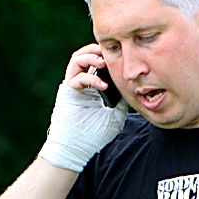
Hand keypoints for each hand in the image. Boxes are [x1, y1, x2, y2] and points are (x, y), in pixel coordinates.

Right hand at [38, 45, 127, 171]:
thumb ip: (121, 99)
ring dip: (90, 57)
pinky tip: (103, 85)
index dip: (107, 56)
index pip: (98, 63)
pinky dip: (90, 78)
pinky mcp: (67, 92)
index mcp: (93, 86)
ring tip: (103, 62)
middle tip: (110, 51)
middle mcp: (82, 83)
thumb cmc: (95, 134)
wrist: (77, 148)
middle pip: (86, 55)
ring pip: (77, 60)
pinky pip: (76, 77)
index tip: (121, 55)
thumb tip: (131, 86)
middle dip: (97, 50)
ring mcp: (73, 86)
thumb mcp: (116, 114)